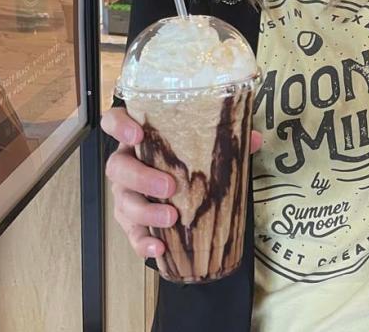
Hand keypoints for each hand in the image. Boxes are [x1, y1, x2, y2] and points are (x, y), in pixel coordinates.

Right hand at [101, 107, 262, 259]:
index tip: (137, 133)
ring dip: (146, 211)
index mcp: (140, 137)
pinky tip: (158, 246)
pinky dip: (142, 241)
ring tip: (172, 217)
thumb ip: (224, 138)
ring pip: (123, 201)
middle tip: (169, 186)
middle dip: (141, 177)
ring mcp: (125, 193)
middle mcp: (126, 163)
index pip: (114, 121)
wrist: (179, 188)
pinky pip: (131, 233)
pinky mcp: (130, 221)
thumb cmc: (185, 159)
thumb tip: (253, 139)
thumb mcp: (200, 144)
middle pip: (118, 167)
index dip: (120, 126)